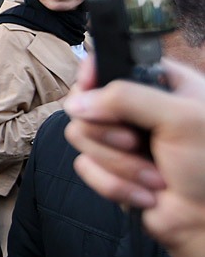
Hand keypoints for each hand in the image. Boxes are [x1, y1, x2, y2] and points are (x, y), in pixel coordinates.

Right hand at [65, 57, 204, 256]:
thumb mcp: (179, 118)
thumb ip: (127, 98)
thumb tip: (76, 103)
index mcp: (159, 84)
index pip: (109, 62)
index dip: (93, 74)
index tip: (90, 86)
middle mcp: (136, 109)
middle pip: (84, 103)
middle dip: (108, 132)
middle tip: (135, 143)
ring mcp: (120, 140)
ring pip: (81, 137)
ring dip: (119, 164)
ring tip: (154, 178)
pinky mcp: (109, 169)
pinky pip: (85, 168)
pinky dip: (116, 185)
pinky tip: (147, 194)